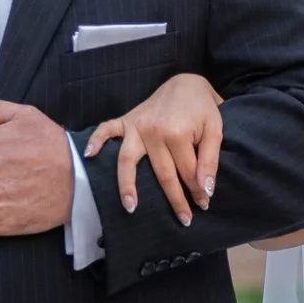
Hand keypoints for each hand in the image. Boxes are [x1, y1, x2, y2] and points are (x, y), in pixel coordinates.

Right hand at [85, 72, 223, 224]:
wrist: (186, 82)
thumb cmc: (202, 107)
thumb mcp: (215, 129)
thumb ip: (210, 160)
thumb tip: (205, 189)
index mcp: (177, 133)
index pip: (187, 171)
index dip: (197, 190)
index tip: (204, 204)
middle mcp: (153, 131)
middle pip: (162, 174)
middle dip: (175, 198)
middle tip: (185, 220)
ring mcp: (137, 126)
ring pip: (128, 160)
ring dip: (127, 185)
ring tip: (131, 208)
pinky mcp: (127, 120)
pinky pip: (107, 129)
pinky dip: (96, 141)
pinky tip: (89, 155)